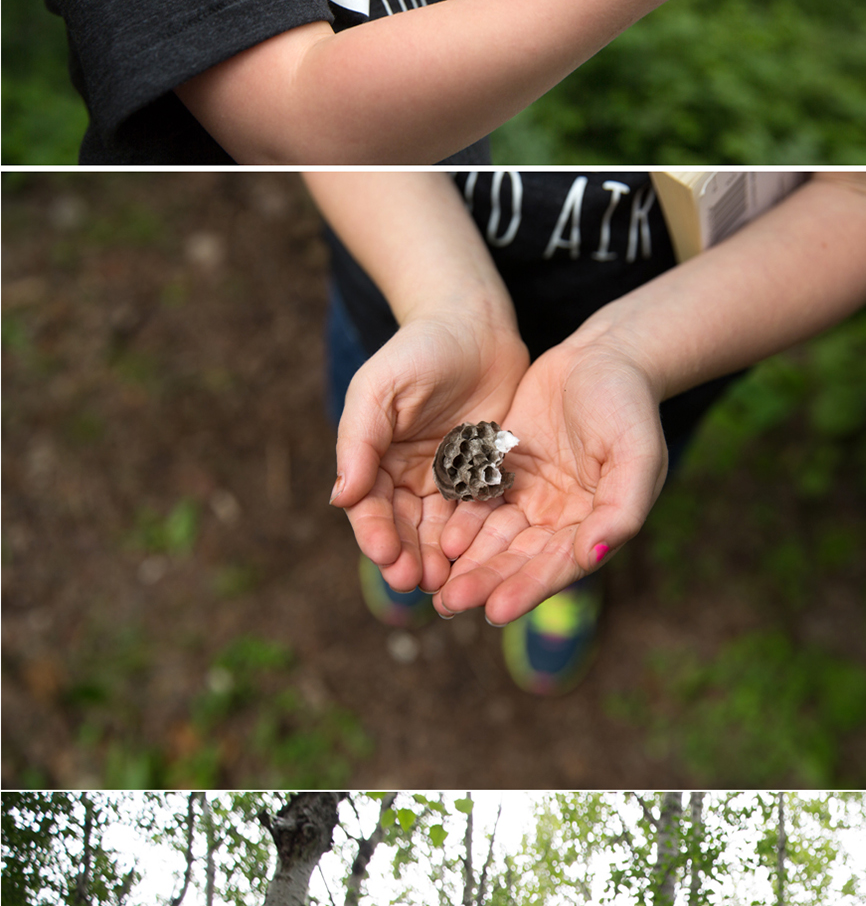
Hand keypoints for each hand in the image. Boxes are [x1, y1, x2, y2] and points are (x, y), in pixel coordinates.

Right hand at [331, 302, 531, 597]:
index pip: (371, 507)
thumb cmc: (418, 350)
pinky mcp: (485, 475)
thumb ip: (359, 441)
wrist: (474, 323)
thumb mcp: (380, 389)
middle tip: (418, 582)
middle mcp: (409, 477)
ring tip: (448, 582)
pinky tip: (486, 556)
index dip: (377, 535)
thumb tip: (340, 497)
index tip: (386, 557)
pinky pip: (480, 512)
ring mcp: (449, 479)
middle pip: (406, 528)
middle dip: (409, 556)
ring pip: (442, 529)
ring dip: (442, 557)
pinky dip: (479, 537)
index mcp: (376, 460)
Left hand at [432, 334, 667, 617]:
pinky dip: (459, 521)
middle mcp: (561, 518)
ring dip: (467, 561)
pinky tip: (437, 537)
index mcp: (595, 522)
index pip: (559, 565)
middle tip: (451, 603)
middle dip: (486, 581)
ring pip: (494, 536)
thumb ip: (622, 509)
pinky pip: (477, 502)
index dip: (528, 588)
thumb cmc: (629, 404)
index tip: (496, 611)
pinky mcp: (503, 471)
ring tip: (436, 582)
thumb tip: (594, 557)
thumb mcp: (638, 454)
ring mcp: (531, 495)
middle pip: (519, 558)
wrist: (604, 354)